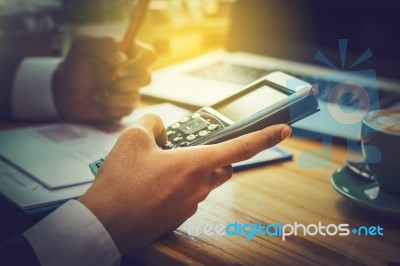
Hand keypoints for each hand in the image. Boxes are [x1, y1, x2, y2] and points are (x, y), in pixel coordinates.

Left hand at [53, 36, 155, 122]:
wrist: (64, 94)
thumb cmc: (74, 68)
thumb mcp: (82, 46)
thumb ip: (104, 44)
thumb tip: (122, 59)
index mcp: (127, 54)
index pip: (149, 55)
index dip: (139, 63)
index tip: (119, 68)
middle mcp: (132, 72)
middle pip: (147, 77)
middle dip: (126, 83)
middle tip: (108, 83)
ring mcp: (130, 90)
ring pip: (136, 96)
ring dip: (114, 97)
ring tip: (97, 94)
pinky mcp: (125, 107)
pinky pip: (128, 109)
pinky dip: (111, 107)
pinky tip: (99, 102)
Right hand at [78, 114, 291, 253]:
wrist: (106, 223)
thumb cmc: (121, 183)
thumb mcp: (133, 138)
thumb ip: (153, 123)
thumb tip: (160, 126)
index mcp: (195, 164)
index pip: (240, 147)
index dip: (265, 136)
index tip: (283, 130)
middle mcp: (199, 186)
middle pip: (224, 166)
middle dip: (215, 155)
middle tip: (189, 149)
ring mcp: (190, 204)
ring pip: (205, 181)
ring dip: (194, 170)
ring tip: (162, 166)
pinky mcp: (179, 215)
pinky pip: (188, 195)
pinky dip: (179, 185)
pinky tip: (154, 183)